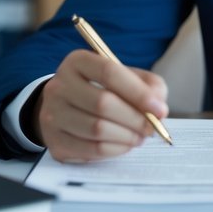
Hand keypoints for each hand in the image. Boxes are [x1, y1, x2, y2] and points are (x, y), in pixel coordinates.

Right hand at [31, 49, 169, 162]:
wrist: (67, 109)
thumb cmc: (105, 90)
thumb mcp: (128, 78)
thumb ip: (149, 86)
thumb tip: (158, 109)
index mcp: (78, 62)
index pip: (109, 72)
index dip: (138, 93)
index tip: (160, 109)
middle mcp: (59, 86)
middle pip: (103, 103)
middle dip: (135, 118)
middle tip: (152, 128)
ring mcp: (52, 115)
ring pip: (97, 129)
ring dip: (127, 136)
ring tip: (140, 136)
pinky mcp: (55, 141)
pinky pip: (91, 149)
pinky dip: (116, 150)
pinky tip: (125, 144)